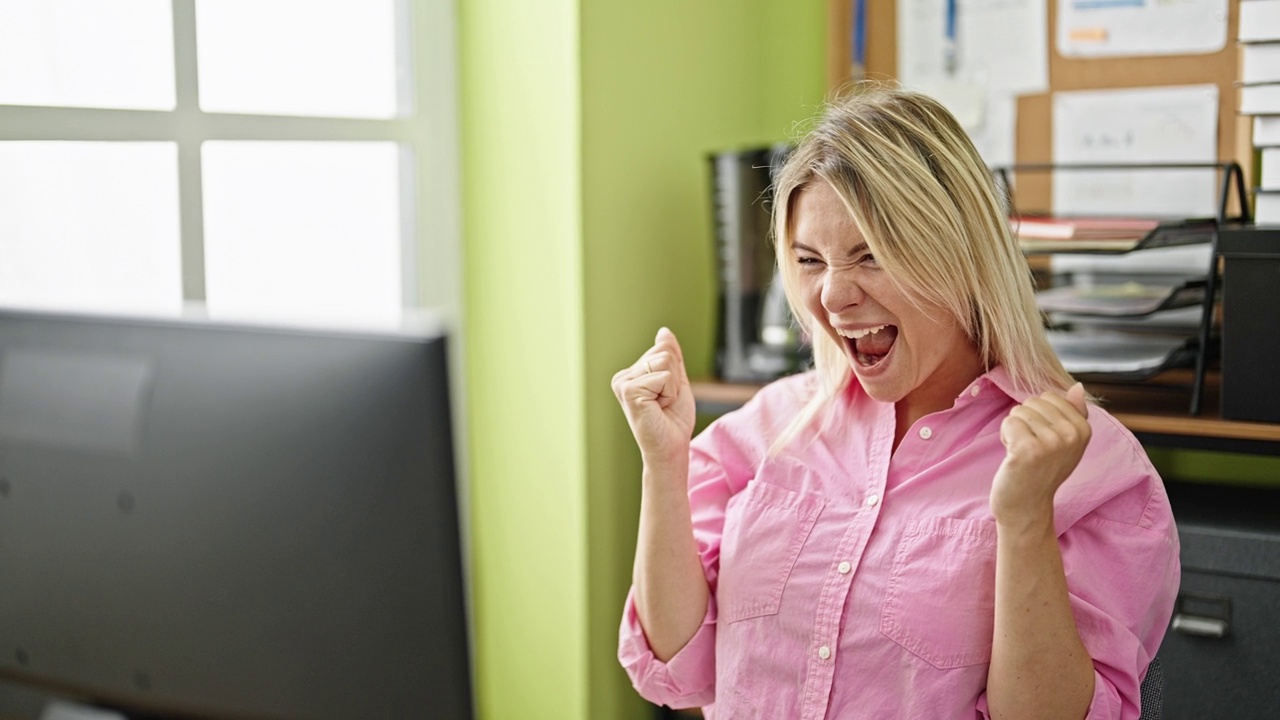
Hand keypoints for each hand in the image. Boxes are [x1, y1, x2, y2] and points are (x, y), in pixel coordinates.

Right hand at [611, 327, 696, 468]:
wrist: (671, 449)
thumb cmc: (673, 420)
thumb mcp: (676, 381)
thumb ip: (670, 356)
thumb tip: (663, 332)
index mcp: (630, 374)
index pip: (663, 349)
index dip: (675, 374)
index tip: (665, 397)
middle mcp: (622, 377)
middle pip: (664, 352)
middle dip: (675, 379)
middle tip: (664, 403)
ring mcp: (623, 383)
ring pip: (665, 362)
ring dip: (673, 387)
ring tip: (661, 406)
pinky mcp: (629, 391)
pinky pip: (665, 376)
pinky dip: (669, 393)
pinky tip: (658, 409)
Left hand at [990, 383, 1091, 525]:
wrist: (1026, 507)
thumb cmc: (1041, 470)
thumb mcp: (1064, 442)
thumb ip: (1071, 413)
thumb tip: (1076, 386)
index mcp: (1083, 429)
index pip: (1049, 396)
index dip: (1038, 416)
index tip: (1043, 440)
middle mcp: (1072, 435)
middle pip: (1032, 402)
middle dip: (1025, 422)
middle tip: (1031, 449)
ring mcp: (1052, 442)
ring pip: (1018, 412)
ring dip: (1014, 431)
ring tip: (1023, 454)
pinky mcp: (1030, 449)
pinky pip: (1009, 422)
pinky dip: (1005, 437)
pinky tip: (1013, 457)